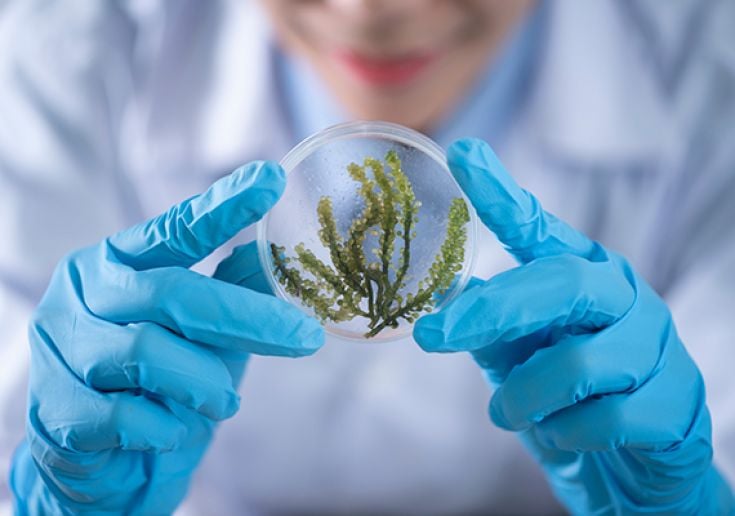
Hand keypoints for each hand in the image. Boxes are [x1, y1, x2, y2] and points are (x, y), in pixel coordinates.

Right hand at [10, 162, 323, 513]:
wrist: (105, 463)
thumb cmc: (158, 383)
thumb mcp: (202, 333)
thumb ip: (230, 291)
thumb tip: (276, 252)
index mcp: (116, 263)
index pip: (174, 229)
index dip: (223, 206)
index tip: (272, 179)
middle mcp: (83, 294)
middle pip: (173, 292)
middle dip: (248, 318)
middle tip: (306, 337)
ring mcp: (62, 349)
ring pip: (148, 352)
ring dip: (205, 382)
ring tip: (225, 401)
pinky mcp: (58, 409)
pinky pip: (128, 413)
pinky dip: (168, 425)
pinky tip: (173, 429)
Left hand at [414, 139, 733, 513]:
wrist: (633, 473)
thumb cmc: (570, 402)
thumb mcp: (521, 359)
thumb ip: (493, 327)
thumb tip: (448, 292)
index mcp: (584, 278)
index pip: (540, 229)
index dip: (500, 194)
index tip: (462, 154)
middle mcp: (625, 300)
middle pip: (561, 283)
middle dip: (491, 312)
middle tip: (432, 337)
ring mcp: (657, 351)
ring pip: (579, 363)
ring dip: (526, 396)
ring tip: (508, 414)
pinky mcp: (676, 407)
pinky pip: (606, 419)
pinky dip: (565, 434)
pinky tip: (561, 436)